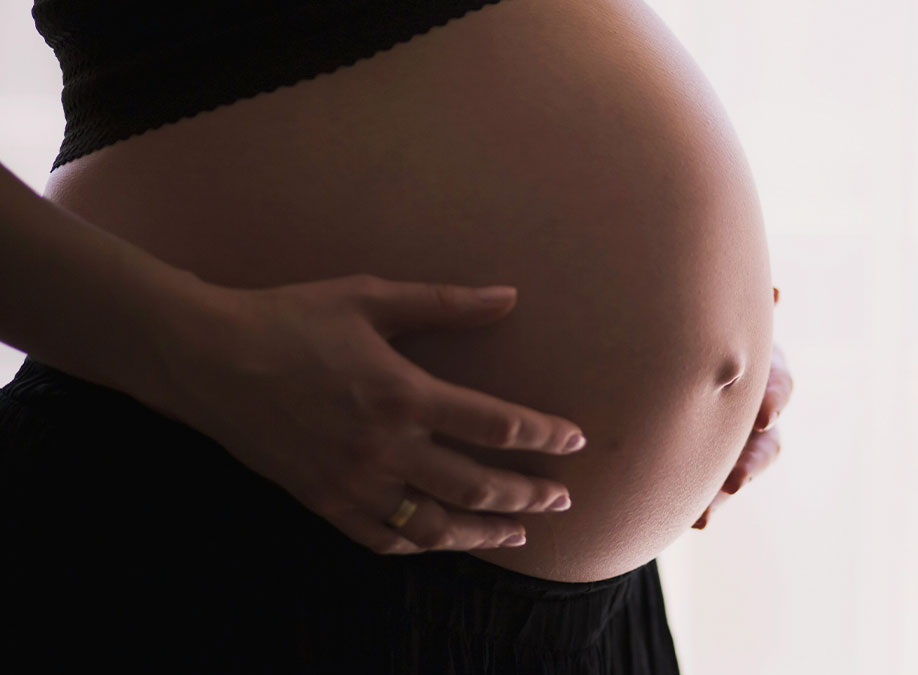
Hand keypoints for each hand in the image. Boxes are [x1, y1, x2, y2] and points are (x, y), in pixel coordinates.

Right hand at [156, 274, 586, 554]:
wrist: (207, 358)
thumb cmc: (291, 318)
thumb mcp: (370, 297)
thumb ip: (445, 303)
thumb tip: (509, 296)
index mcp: (403, 394)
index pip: (496, 426)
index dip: (544, 436)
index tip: (575, 440)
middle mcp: (384, 448)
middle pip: (478, 486)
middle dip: (529, 495)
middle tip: (564, 499)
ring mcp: (353, 482)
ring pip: (436, 526)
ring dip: (485, 532)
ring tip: (520, 533)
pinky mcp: (322, 501)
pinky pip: (382, 539)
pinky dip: (420, 545)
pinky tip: (442, 542)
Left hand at [692, 286, 790, 528]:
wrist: (662, 353)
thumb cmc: (692, 322)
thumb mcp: (711, 313)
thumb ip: (733, 313)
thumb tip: (777, 294)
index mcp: (759, 364)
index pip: (777, 382)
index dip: (774, 399)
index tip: (763, 415)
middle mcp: (755, 404)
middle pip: (767, 438)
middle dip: (752, 460)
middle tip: (736, 479)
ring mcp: (737, 438)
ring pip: (742, 470)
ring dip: (727, 490)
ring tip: (707, 514)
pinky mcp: (715, 464)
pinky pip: (714, 491)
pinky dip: (707, 506)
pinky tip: (697, 521)